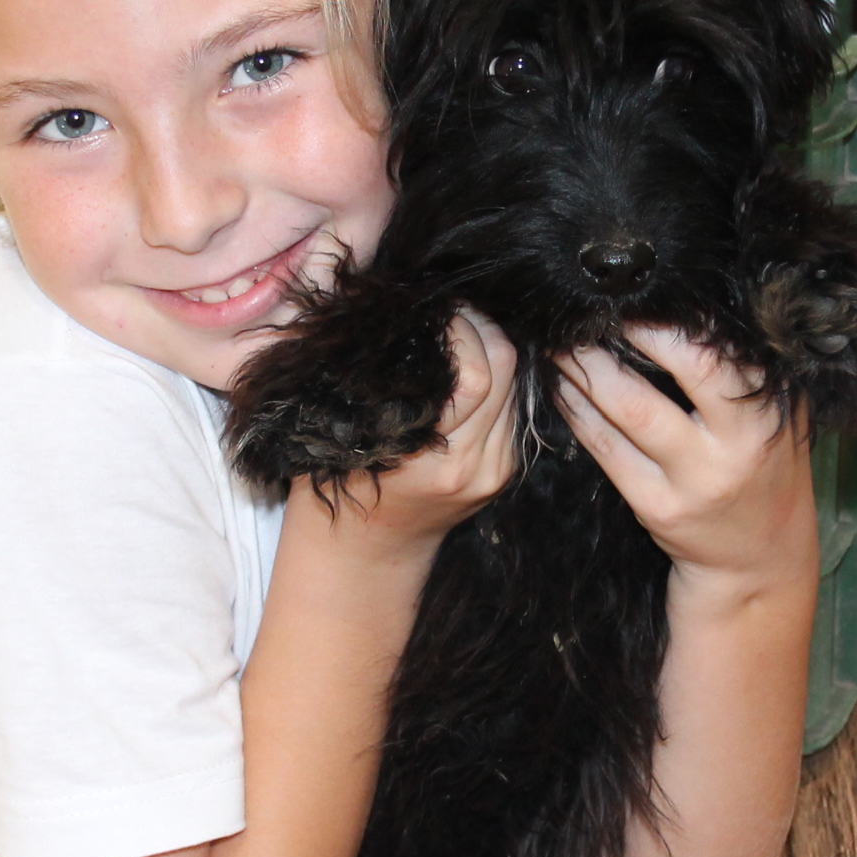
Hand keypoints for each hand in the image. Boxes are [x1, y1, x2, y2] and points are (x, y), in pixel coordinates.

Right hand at [324, 309, 518, 550]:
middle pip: (506, 369)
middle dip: (481, 326)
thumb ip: (376, 377)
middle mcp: (474, 467)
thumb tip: (402, 311)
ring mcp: (496, 471)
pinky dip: (497, 377)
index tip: (432, 305)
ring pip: (518, 384)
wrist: (367, 551)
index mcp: (432, 458)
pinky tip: (469, 362)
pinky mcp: (506, 471)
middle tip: (448, 307)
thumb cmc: (338, 480)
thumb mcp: (342, 427)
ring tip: (457, 327)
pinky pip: (514, 407)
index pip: (477, 373)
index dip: (460, 326)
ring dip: (492, 347)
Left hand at [556, 326, 815, 591]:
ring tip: (563, 344)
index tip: (631, 299)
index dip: (666, 320)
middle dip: (627, 333)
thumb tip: (679, 306)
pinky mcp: (658, 506)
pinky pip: (607, 448)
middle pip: (679, 369)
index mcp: (770, 407)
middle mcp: (740, 441)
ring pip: (630, 409)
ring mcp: (697, 478)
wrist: (759, 555)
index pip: (719, 348)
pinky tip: (564, 389)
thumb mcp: (773, 415)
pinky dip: (579, 412)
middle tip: (589, 312)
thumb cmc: (760, 464)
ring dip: (588, 369)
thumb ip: (741, 369)